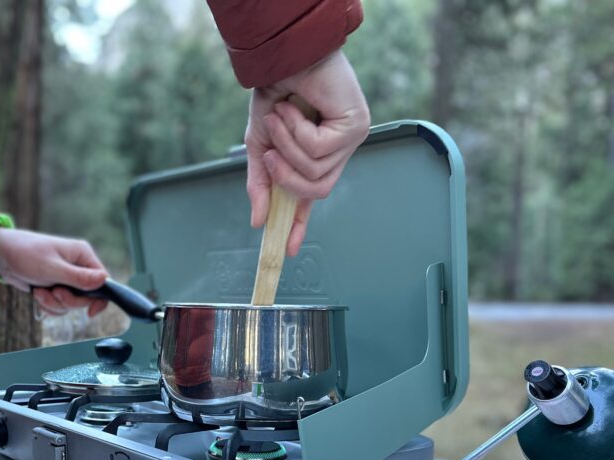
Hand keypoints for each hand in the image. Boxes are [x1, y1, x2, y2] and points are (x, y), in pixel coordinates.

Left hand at [0, 228, 108, 316]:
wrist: (1, 256)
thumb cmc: (26, 254)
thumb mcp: (52, 268)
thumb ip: (78, 277)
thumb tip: (103, 281)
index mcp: (82, 255)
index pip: (103, 280)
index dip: (100, 298)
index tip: (90, 312)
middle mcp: (78, 266)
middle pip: (88, 296)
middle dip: (68, 301)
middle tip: (54, 293)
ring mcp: (67, 278)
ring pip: (72, 303)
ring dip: (55, 304)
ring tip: (40, 292)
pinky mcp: (56, 286)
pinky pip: (60, 305)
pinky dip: (49, 305)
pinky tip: (37, 294)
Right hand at [245, 50, 369, 255]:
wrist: (285, 56)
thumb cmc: (277, 90)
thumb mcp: (260, 142)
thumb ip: (260, 180)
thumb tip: (257, 220)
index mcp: (318, 157)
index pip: (311, 198)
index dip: (298, 224)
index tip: (287, 250)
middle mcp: (338, 152)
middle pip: (316, 191)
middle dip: (286, 179)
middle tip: (269, 156)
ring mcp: (350, 141)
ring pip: (315, 172)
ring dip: (288, 146)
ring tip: (279, 117)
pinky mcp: (356, 127)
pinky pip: (318, 149)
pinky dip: (297, 130)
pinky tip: (295, 109)